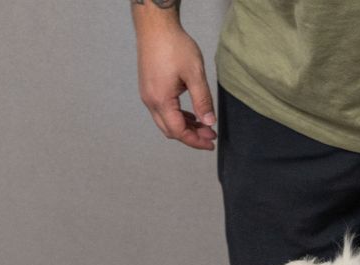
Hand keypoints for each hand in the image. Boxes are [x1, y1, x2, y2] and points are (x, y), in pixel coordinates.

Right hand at [135, 20, 216, 149]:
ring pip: (166, 121)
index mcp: (161, 100)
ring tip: (204, 125)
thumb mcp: (194, 74)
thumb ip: (202, 100)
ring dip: (184, 126)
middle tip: (210, 135)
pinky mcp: (149, 88)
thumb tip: (209, 122)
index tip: (211, 143)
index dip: (196, 140)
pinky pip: (162, 111)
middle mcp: (150, 101)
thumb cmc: (174, 46)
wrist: (156, 27)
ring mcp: (148, 95)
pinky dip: (177, 116)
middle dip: (191, 136)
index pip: (178, 131)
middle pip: (170, 130)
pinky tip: (191, 114)